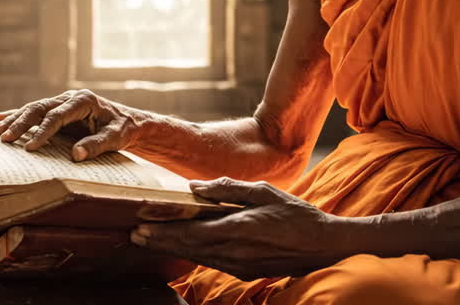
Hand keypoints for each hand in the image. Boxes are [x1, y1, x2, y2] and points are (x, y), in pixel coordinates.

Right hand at [0, 89, 139, 159]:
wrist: (128, 121)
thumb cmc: (123, 129)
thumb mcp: (116, 137)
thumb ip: (97, 145)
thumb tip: (76, 155)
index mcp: (83, 101)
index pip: (57, 116)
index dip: (43, 131)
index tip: (30, 148)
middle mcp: (69, 98)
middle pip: (40, 108)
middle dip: (21, 123)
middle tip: (4, 138)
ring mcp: (62, 102)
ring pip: (34, 108)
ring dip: (14, 119)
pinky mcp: (58, 110)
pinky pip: (35, 112)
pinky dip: (17, 114)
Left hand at [130, 178, 348, 280]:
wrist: (324, 246)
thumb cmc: (297, 215)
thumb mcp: (265, 192)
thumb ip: (229, 189)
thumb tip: (196, 187)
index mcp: (238, 228)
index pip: (191, 232)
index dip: (163, 231)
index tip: (141, 225)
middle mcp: (235, 252)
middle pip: (188, 247)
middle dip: (160, 241)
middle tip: (135, 235)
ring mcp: (239, 265)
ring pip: (197, 257)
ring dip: (172, 249)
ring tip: (150, 240)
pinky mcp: (245, 271)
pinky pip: (212, 262)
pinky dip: (193, 254)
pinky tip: (183, 247)